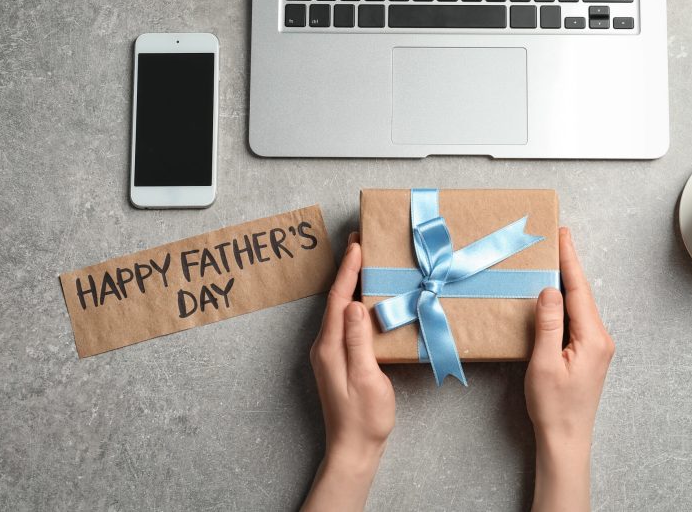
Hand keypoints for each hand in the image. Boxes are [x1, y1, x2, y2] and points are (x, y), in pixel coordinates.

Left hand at [302, 233, 394, 511]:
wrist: (353, 449)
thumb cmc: (363, 418)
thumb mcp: (365, 378)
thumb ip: (358, 341)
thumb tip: (355, 306)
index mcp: (330, 347)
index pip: (339, 300)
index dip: (348, 272)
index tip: (357, 247)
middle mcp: (325, 346)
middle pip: (336, 300)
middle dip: (347, 270)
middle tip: (359, 243)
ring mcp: (331, 353)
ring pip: (341, 310)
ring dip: (351, 284)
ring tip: (363, 262)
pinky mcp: (339, 360)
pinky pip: (345, 322)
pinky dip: (355, 302)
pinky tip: (366, 299)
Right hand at [525, 227, 614, 511]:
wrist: (566, 438)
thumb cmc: (553, 406)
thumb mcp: (544, 363)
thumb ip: (548, 324)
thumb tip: (549, 290)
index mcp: (593, 338)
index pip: (578, 290)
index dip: (569, 260)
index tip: (563, 234)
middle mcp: (601, 338)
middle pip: (582, 294)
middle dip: (569, 265)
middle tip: (557, 237)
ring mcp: (597, 346)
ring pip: (580, 305)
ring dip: (567, 282)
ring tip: (555, 257)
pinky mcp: (589, 353)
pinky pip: (578, 318)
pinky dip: (567, 301)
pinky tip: (556, 293)